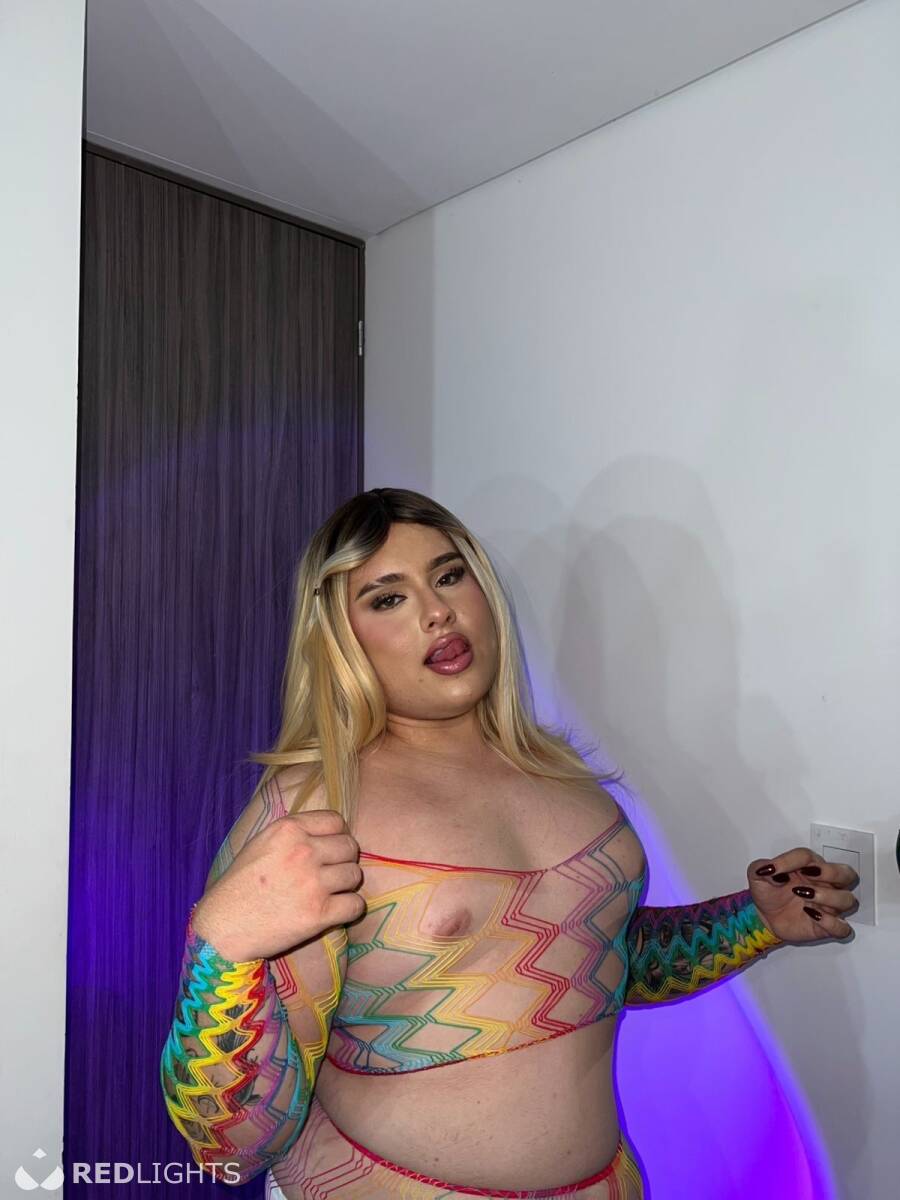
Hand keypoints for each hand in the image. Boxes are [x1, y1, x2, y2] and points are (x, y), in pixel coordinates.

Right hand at [192, 808, 365, 961]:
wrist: (222, 927)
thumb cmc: (239, 885)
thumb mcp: (262, 843)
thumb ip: (294, 834)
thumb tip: (328, 833)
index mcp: (288, 829)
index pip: (336, 821)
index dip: (337, 835)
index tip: (330, 849)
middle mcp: (304, 851)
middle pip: (350, 847)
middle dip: (343, 860)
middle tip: (329, 874)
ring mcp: (313, 883)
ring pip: (355, 875)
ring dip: (346, 885)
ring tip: (329, 893)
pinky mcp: (319, 914)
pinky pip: (355, 905)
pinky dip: (349, 909)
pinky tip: (335, 912)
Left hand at [748, 847, 858, 941]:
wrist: (764, 916)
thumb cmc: (768, 892)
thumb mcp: (757, 875)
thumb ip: (762, 867)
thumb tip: (772, 870)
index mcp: (809, 867)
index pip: (809, 857)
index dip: (794, 860)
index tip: (776, 869)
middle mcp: (824, 884)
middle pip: (846, 873)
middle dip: (831, 872)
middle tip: (809, 876)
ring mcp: (828, 906)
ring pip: (848, 900)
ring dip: (828, 897)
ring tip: (804, 896)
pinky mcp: (827, 927)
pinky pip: (843, 928)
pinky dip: (831, 923)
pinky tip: (811, 915)